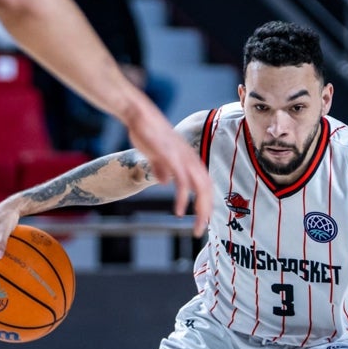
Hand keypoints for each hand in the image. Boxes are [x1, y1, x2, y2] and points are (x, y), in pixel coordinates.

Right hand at [124, 99, 211, 236]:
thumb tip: (165, 182)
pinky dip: (184, 199)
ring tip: (196, 228)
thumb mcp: (157, 155)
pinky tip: (180, 212)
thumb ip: (162, 168)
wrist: (140, 116)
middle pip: (207, 190)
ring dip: (200, 211)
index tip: (202, 220)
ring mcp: (183, 158)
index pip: (206, 185)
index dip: (206, 204)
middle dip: (206, 213)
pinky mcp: (172, 159)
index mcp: (191, 159)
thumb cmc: (148, 134)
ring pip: (200, 189)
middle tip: (200, 232)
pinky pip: (183, 183)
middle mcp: (192, 159)